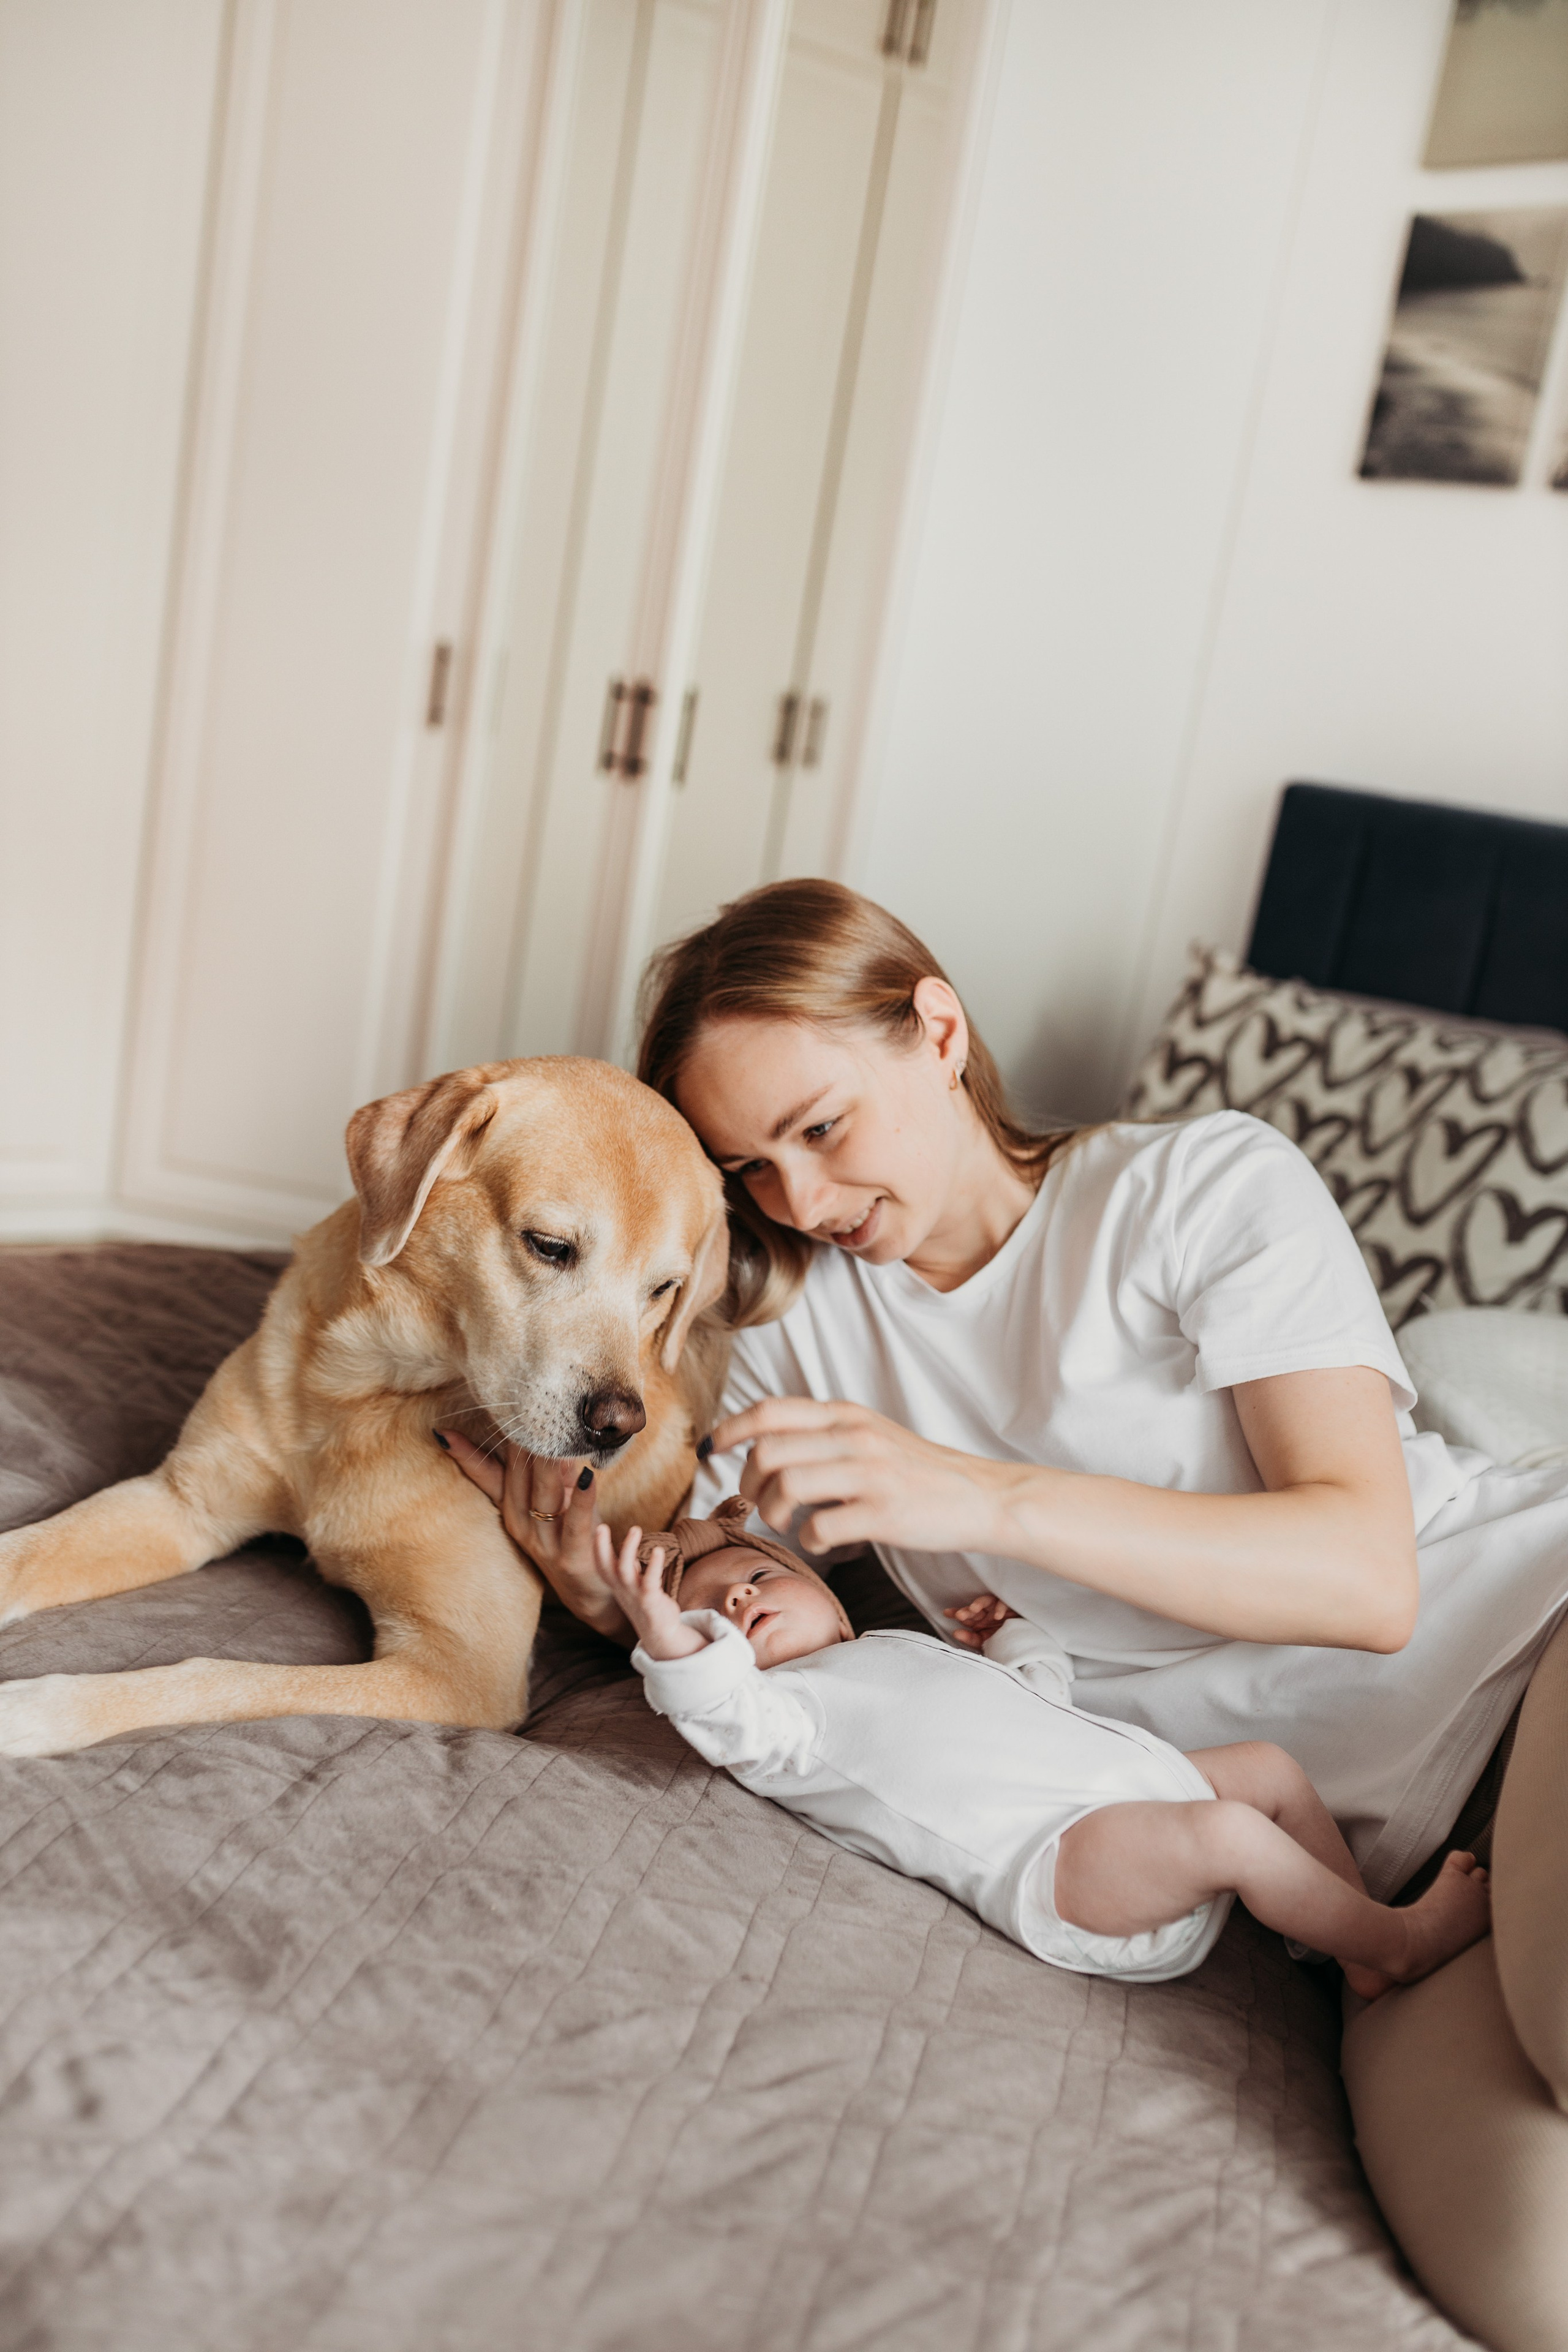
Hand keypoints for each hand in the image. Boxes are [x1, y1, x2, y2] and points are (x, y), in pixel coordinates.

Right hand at [437, 1430, 625, 1638]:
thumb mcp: (551, 1499)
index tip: (444, 1431)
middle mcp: (520, 1525)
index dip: (467, 1454)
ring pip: (542, 1495)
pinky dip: (583, 1499)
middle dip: (520, 1445)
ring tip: (552, 1436)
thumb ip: (539, 1468)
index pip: (486, 1475)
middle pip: (517, 1478)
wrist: (593, 1591)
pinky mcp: (571, 1557)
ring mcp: (544, 1543)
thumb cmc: (573, 1535)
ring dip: (547, 1464)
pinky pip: (576, 1522)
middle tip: (525, 1411)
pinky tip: (590, 1475)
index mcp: (510, 1509)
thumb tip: (526, 1429)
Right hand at [593, 1525, 704, 1659]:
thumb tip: (628, 1544)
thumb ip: (629, 1566)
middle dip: (601, 1546)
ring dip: (628, 1549)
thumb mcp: (633, 1584)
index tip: (598, 1527)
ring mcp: (634, 1595)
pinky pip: (649, 1582)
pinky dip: (653, 1565)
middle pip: (606, 1567)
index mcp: (617, 1585)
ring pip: (624, 1570)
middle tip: (601, 1526)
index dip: (597, 1547)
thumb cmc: (646, 1603)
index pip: (601, 1565)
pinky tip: (658, 1551)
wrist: (661, 1633)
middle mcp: (622, 1589)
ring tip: (635, 1529)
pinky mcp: (650, 1601)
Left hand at [707, 1397, 1009, 1556]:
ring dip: (774, 1512)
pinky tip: (822, 1540)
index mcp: (847, 1415)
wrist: (982, 1497)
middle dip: (748, 1483)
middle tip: (757, 1501)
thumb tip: (763, 1443)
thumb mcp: (869, 1434)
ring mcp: (870, 1474)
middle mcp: (854, 1437)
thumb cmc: (918, 1472)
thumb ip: (823, 1432)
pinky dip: (809, 1540)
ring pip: (787, 1487)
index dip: (730, 1430)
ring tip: (785, 1522)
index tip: (712, 1449)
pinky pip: (820, 1528)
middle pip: (768, 1452)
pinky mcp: (883, 1513)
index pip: (770, 1411)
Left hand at [946, 1593, 1016, 1649]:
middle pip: (974, 1608)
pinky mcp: (1011, 1606)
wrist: (1025, 1642)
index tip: (946, 1613)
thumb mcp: (987, 1643)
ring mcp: (999, 1608)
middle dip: (966, 1611)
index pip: (967, 1615)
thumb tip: (955, 1632)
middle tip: (959, 1615)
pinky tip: (997, 1616)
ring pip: (987, 1601)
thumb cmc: (1005, 1641)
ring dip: (979, 1604)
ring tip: (973, 1609)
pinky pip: (1004, 1603)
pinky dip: (1000, 1608)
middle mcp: (988, 1612)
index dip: (957, 1613)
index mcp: (980, 1621)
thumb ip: (971, 1640)